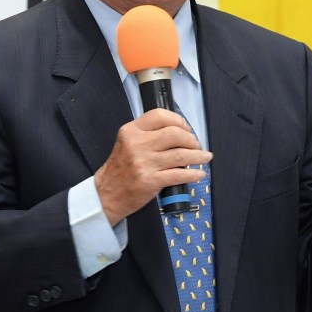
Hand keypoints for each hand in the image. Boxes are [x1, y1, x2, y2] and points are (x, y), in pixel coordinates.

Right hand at [94, 109, 211, 225]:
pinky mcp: (151, 181)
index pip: (160, 116)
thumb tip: (178, 131)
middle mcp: (137, 145)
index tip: (186, 128)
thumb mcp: (126, 143)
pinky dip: (193, 174)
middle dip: (191, 139)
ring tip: (205, 157)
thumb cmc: (119, 170)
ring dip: (198, 156)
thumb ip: (146, 134)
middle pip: (175, 134)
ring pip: (181, 155)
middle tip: (196, 145)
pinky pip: (179, 175)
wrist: (107, 195)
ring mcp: (144, 163)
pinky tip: (199, 174)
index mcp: (131, 131)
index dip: (179, 120)